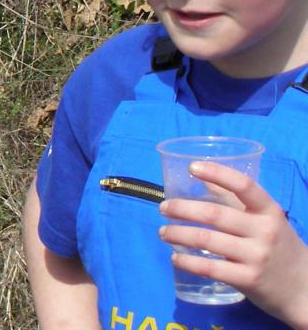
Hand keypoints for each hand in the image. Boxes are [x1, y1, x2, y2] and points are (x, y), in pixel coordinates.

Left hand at [159, 161, 307, 328]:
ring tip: (163, 232)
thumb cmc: (280, 247)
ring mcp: (256, 256)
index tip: (192, 167)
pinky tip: (176, 258)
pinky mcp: (248, 280)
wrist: (305, 289)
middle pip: (215, 215)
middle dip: (182, 209)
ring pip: (207, 240)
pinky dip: (188, 262)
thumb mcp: (267, 220)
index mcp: (269, 211)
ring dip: (178, 234)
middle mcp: (264, 231)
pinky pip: (211, 268)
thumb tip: (203, 179)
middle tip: (163, 207)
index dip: (217, 173)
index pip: (244, 186)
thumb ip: (237, 201)